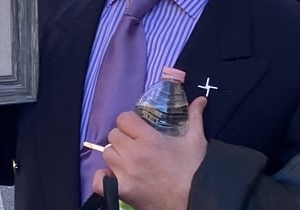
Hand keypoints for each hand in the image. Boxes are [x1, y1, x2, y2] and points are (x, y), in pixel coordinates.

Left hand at [93, 97, 207, 209]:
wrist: (196, 200)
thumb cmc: (195, 170)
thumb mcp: (196, 140)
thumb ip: (194, 117)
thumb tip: (200, 100)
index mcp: (149, 139)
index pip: (123, 119)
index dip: (130, 122)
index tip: (138, 128)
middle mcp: (133, 154)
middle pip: (114, 135)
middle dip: (124, 138)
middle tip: (136, 145)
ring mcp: (126, 173)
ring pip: (107, 154)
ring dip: (116, 155)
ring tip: (129, 160)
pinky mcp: (123, 191)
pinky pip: (99, 181)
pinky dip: (103, 178)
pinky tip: (114, 176)